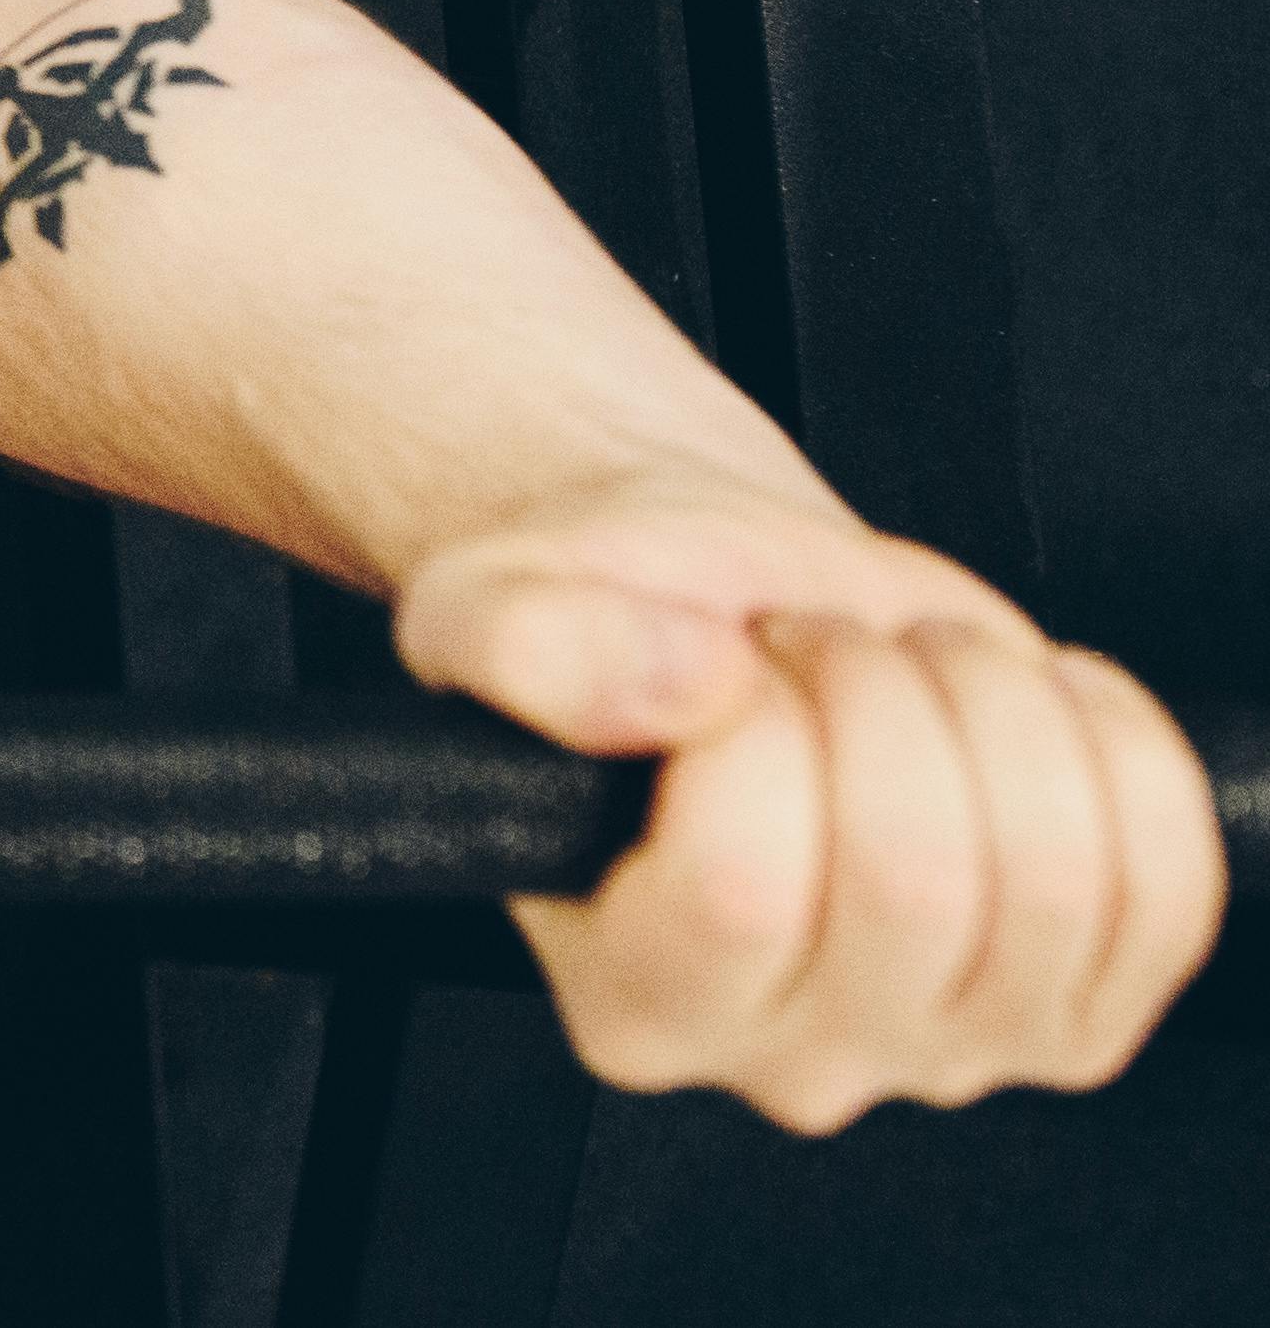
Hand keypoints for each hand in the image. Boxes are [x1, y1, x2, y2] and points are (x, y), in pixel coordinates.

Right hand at [400, 478, 1224, 1129]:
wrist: (731, 623)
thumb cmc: (618, 631)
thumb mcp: (494, 604)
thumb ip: (526, 646)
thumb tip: (678, 690)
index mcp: (635, 997)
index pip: (736, 891)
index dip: (752, 728)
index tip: (719, 658)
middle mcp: (793, 1061)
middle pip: (911, 882)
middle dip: (877, 693)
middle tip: (813, 648)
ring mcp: (956, 1049)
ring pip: (1053, 876)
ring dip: (988, 703)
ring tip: (906, 668)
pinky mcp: (1082, 1012)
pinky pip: (1168, 885)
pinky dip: (1111, 748)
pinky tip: (1017, 705)